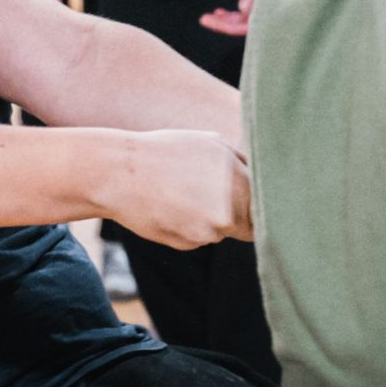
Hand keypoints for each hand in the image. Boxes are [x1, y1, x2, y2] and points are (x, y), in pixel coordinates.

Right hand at [111, 130, 253, 249]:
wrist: (119, 173)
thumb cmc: (164, 153)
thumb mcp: (210, 144)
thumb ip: (242, 163)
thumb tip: (263, 180)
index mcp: (240, 179)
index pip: (267, 205)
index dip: (259, 205)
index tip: (249, 202)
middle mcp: (230, 207)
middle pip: (249, 224)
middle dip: (234, 215)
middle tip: (205, 199)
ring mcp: (210, 228)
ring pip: (221, 231)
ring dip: (208, 221)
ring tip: (179, 196)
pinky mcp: (190, 242)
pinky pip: (199, 239)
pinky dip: (187, 229)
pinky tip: (167, 209)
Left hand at [198, 0, 273, 37]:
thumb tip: (241, 9)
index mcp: (274, 11)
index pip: (243, 27)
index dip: (224, 26)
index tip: (206, 19)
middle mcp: (272, 12)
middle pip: (243, 27)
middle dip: (222, 24)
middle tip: (203, 18)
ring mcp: (270, 8)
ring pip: (245, 20)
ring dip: (227, 19)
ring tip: (211, 15)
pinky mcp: (268, 1)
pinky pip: (249, 13)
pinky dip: (235, 13)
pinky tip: (221, 11)